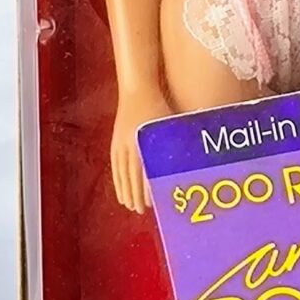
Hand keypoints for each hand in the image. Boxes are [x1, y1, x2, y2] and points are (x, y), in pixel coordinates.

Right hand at [110, 83, 170, 214]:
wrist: (136, 90)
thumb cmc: (156, 106)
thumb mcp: (167, 126)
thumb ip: (172, 144)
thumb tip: (183, 164)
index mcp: (140, 145)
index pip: (142, 174)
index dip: (145, 190)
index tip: (150, 204)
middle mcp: (128, 147)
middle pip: (130, 177)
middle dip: (134, 195)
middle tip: (140, 210)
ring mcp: (119, 144)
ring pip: (120, 173)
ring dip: (124, 189)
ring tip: (127, 204)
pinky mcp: (115, 141)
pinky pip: (115, 165)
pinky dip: (116, 177)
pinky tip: (119, 185)